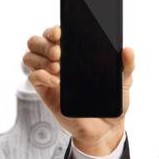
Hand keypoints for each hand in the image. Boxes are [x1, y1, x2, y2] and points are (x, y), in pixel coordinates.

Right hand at [23, 25, 132, 156]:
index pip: (56, 33)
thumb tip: (128, 50)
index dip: (54, 29)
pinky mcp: (45, 92)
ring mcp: (49, 76)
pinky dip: (41, 75)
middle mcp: (57, 61)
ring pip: (30, 56)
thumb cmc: (110, 102)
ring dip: (40, 57)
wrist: (104, 129)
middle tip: (59, 52)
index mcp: (73, 53)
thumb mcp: (123, 83)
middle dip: (44, 42)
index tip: (61, 33)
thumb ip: (127, 66)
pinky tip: (56, 81)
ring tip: (58, 66)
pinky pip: (33, 78)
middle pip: (37, 41)